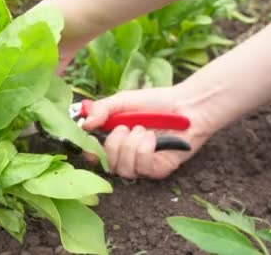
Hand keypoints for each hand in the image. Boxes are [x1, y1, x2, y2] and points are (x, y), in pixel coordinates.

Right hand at [82, 85, 216, 178]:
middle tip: (124, 128)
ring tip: (143, 130)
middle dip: (113, 145)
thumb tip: (85, 124)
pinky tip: (153, 138)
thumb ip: (101, 110)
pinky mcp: (158, 170)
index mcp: (113, 140)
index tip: (92, 136)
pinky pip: (142, 166)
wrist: (186, 105)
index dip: (89, 150)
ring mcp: (142, 165)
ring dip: (131, 145)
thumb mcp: (122, 101)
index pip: (93, 155)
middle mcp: (125, 156)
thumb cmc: (155, 102)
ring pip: (123, 168)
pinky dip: (145, 149)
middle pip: (106, 165)